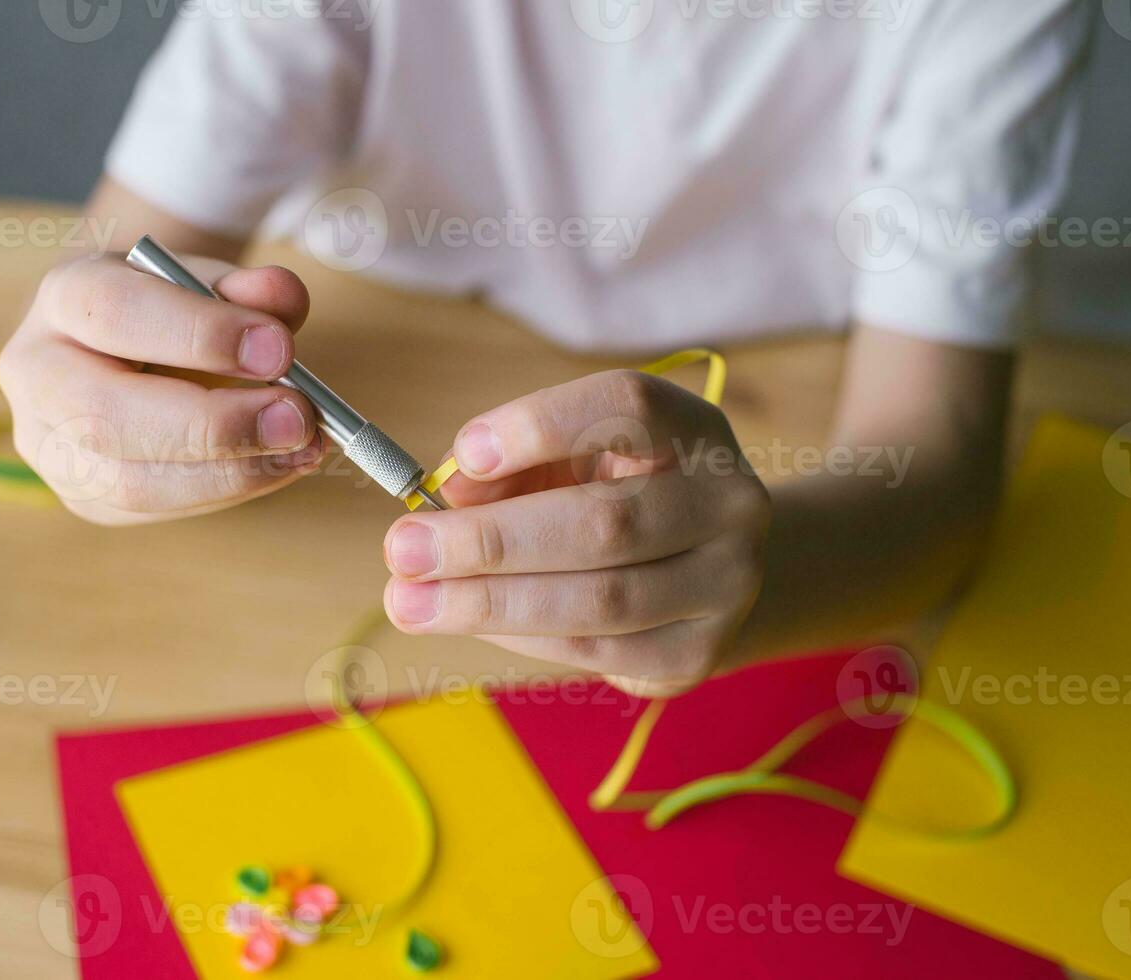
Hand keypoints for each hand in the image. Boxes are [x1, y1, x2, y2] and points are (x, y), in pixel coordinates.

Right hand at [0, 253, 324, 523]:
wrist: (128, 347)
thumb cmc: (172, 309)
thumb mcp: (209, 281)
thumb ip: (248, 289)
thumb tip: (281, 298)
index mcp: (64, 297)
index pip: (114, 313)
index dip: (199, 334)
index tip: (279, 349)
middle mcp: (37, 374)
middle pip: (105, 417)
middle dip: (212, 426)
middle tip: (296, 419)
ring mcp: (50, 446)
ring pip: (128, 483)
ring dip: (229, 473)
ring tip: (302, 448)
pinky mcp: (85, 497)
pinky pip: (156, 508)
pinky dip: (228, 490)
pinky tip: (278, 466)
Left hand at [382, 370, 769, 695]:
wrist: (707, 570)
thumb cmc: (614, 494)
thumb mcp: (570, 459)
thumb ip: (513, 465)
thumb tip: (447, 496)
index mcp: (694, 430)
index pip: (629, 408)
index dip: (542, 426)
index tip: (463, 456)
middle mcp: (728, 504)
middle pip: (606, 524)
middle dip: (490, 541)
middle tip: (402, 548)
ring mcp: (724, 586)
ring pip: (598, 603)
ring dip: (489, 604)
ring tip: (409, 601)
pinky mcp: (696, 655)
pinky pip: (595, 652)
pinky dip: (520, 637)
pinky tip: (467, 620)